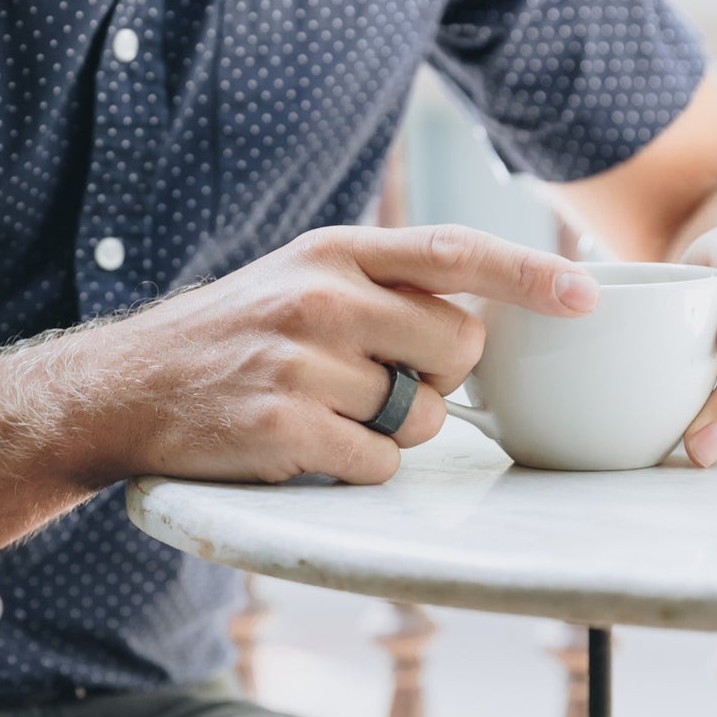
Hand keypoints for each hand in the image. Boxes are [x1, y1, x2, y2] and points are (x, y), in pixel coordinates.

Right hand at [87, 225, 598, 484]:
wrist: (130, 385)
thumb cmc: (235, 334)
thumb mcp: (301, 276)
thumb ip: (385, 282)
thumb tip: (489, 306)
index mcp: (335, 251)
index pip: (454, 250)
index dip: (529, 272)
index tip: (586, 294)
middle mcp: (321, 297)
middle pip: (459, 347)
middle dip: (443, 376)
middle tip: (384, 379)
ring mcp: (300, 363)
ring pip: (422, 416)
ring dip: (394, 428)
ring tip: (329, 409)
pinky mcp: (283, 430)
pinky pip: (378, 463)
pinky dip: (357, 466)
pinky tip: (308, 443)